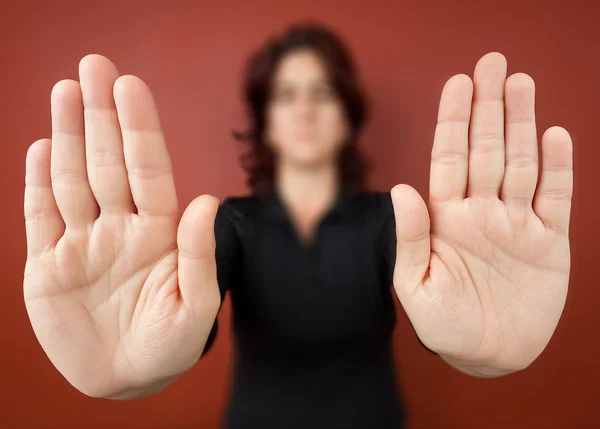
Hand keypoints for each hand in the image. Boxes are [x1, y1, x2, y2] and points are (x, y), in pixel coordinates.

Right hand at [23, 55, 220, 397]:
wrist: (128, 378)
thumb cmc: (171, 345)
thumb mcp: (196, 306)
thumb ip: (199, 255)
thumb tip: (207, 201)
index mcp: (160, 232)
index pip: (149, 169)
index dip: (140, 128)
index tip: (131, 87)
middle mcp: (121, 228)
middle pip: (110, 161)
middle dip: (102, 115)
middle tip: (94, 65)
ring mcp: (83, 242)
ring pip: (73, 179)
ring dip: (69, 135)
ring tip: (66, 90)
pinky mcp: (48, 266)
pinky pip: (41, 216)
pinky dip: (38, 183)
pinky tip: (43, 147)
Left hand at [390, 52, 572, 374]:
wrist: (487, 354)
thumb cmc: (444, 324)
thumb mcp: (416, 287)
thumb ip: (410, 238)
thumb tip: (401, 188)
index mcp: (445, 219)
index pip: (449, 158)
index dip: (454, 120)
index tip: (458, 83)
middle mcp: (480, 212)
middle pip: (485, 149)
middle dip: (488, 107)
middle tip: (492, 62)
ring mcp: (516, 223)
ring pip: (520, 163)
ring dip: (521, 124)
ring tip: (520, 83)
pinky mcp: (549, 242)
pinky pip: (555, 197)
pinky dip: (557, 168)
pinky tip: (554, 135)